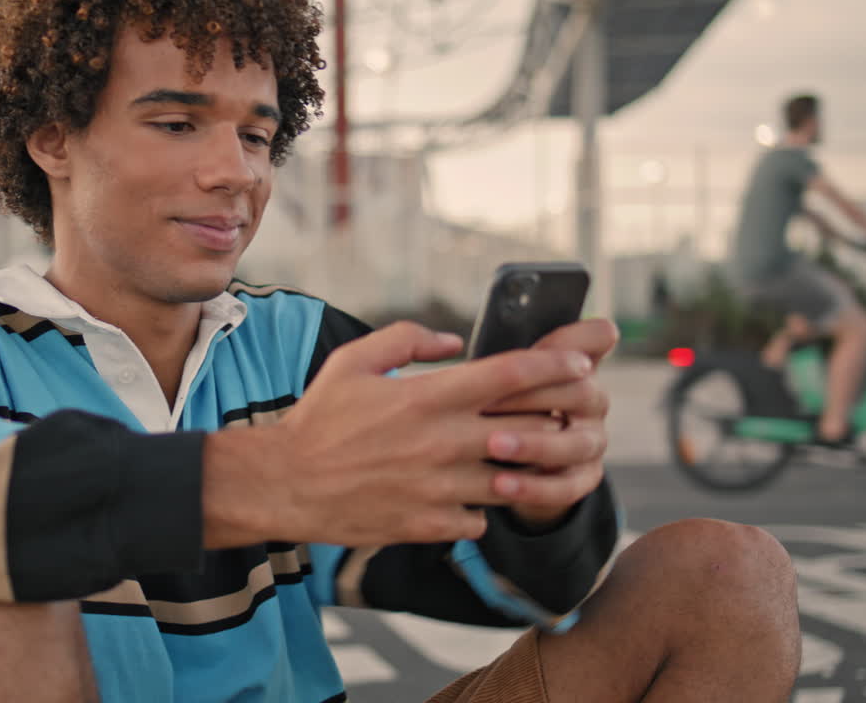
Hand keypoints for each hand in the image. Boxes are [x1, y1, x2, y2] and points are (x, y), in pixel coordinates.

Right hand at [202, 322, 596, 548]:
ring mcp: (439, 488)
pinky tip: (468, 495)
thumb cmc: (318, 420)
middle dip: (554, 420)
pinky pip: (482, 519)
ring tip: (519, 459)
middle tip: (560, 416)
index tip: (581, 363)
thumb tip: (454, 340)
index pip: (510, 373)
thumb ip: (407, 338)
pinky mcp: (429, 525)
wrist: (284, 484)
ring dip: (525, 469)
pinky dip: (482, 507)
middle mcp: (441, 442)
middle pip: (529, 429)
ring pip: (515, 480)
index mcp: (426, 397)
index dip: (554, 364)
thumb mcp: (353, 361)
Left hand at [482, 319, 618, 527]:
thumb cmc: (498, 404)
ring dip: (534, 444)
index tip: (524, 358)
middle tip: (485, 405)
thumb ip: (497, 353)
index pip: (591, 340)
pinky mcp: (583, 480)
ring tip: (492, 446)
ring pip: (576, 443)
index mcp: (576, 364)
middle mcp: (592, 401)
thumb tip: (460, 344)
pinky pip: (568, 487)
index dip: (558, 349)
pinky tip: (500, 487)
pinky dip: (535, 487)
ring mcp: (591, 442)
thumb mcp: (494, 377)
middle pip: (581, 393)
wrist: (502, 459)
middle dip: (532, 397)